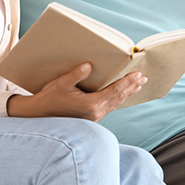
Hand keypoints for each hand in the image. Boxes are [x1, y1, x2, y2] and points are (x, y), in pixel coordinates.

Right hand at [7, 63, 146, 120]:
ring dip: (127, 93)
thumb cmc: (50, 98)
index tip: (138, 74)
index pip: (115, 90)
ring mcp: (94, 117)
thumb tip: (88, 65)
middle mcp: (96, 112)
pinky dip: (118, 99)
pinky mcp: (92, 118)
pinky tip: (121, 95)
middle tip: (144, 78)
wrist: (40, 115)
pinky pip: (110, 107)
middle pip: (119, 97)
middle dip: (132, 87)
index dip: (127, 81)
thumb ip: (76, 75)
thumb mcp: (61, 84)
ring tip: (137, 85)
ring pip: (116, 103)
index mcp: (91, 104)